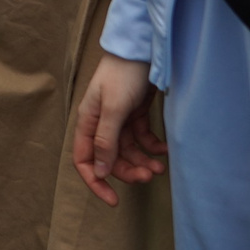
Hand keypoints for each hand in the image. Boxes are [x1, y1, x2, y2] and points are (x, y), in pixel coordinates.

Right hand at [73, 52, 167, 205]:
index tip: (113, 200)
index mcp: (88, 122)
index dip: (96, 182)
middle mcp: (101, 123)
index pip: (84, 159)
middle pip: (110, 159)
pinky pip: (142, 138)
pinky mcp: (135, 113)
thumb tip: (97, 171)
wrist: (143, 49)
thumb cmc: (123, 74)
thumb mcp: (113, 108)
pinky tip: (164, 149)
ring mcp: (119, 119)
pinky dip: (152, 146)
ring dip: (143, 161)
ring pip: (128, 151)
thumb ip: (106, 140)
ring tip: (161, 167)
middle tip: (151, 176)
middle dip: (129, 171)